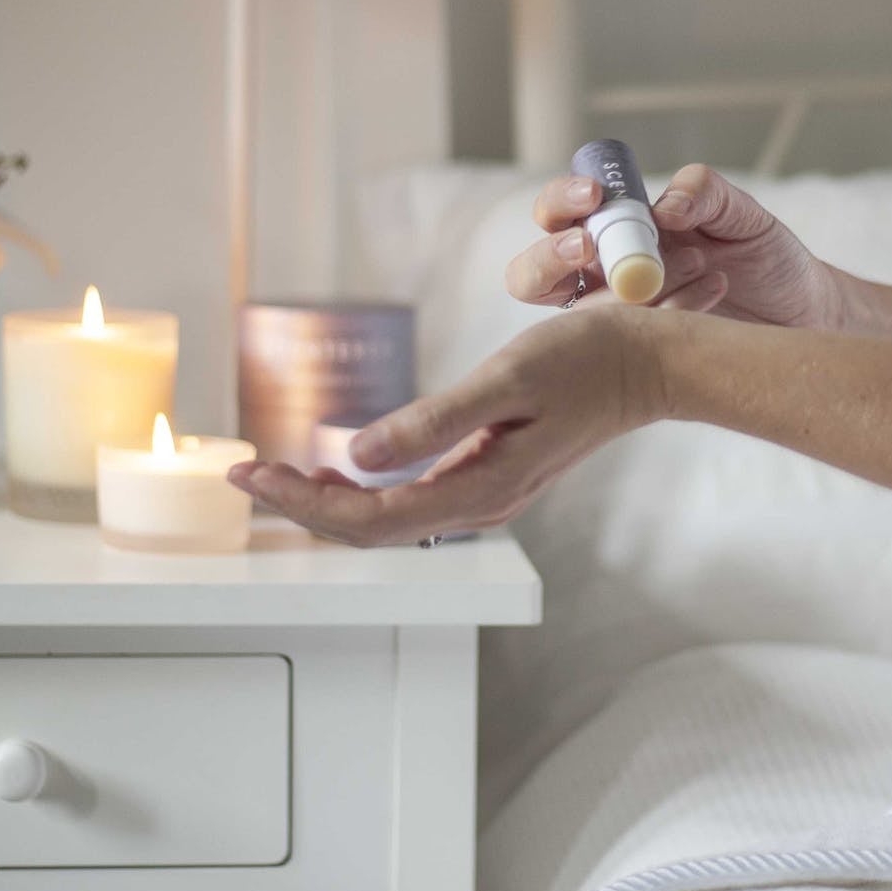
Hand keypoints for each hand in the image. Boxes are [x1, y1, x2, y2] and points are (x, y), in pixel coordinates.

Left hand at [227, 305, 664, 546]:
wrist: (648, 365)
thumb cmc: (584, 362)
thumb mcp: (506, 380)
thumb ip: (434, 421)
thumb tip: (357, 454)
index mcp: (478, 489)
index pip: (369, 517)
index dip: (302, 503)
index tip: (249, 472)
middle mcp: (478, 503)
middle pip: (370, 528)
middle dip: (301, 506)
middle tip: (243, 473)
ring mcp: (487, 493)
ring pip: (390, 518)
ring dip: (328, 502)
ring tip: (277, 476)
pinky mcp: (492, 474)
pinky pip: (413, 499)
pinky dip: (365, 488)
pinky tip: (344, 466)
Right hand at [505, 162, 836, 327]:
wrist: (803, 310)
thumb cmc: (764, 254)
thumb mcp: (741, 213)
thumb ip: (704, 193)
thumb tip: (663, 209)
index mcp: (614, 227)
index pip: (555, 213)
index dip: (560, 204)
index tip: (594, 197)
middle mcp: (602, 274)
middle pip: (532, 274)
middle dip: (551, 257)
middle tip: (590, 250)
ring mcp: (617, 320)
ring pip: (578, 316)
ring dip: (627, 291)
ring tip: (701, 263)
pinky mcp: (640, 356)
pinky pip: (626, 343)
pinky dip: (666, 315)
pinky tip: (714, 291)